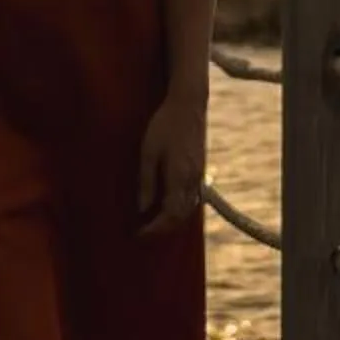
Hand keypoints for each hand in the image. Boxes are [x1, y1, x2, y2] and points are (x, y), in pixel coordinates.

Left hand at [133, 85, 206, 237]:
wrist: (189, 104)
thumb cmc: (164, 125)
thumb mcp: (148, 152)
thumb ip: (146, 182)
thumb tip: (142, 209)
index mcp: (179, 177)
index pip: (169, 215)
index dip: (154, 230)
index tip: (139, 235)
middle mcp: (192, 180)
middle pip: (181, 217)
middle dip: (163, 230)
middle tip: (143, 234)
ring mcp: (199, 175)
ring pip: (188, 209)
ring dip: (172, 221)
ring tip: (153, 225)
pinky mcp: (200, 170)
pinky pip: (192, 198)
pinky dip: (180, 209)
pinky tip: (167, 207)